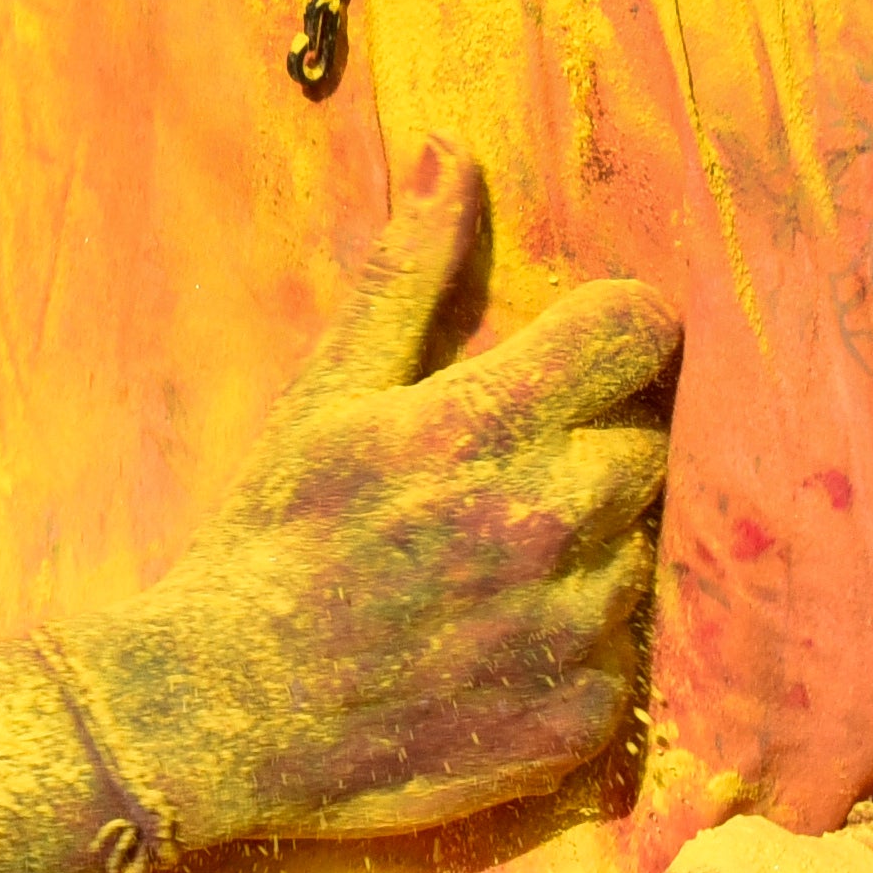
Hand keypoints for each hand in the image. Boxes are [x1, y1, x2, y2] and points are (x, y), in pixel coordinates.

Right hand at [58, 139, 671, 847]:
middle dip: (595, 439)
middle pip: (647, 441)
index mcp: (477, 427)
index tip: (585, 345)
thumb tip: (455, 154)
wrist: (226, 713)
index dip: (617, 327)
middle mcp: (542, 525)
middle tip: (511, 465)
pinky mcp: (579, 719)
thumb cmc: (270, 536)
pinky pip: (627, 650)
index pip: (632, 332)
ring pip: (642, 547)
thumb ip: (406, 273)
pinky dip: (581, 637)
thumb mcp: (325, 391)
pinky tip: (503, 634)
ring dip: (592, 540)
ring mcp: (568, 630)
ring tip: (497, 557)